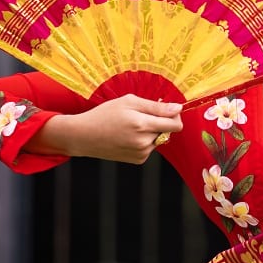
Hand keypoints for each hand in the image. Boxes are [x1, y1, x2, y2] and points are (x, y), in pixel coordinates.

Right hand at [34, 95, 182, 163]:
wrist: (84, 136)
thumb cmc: (104, 115)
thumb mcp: (129, 102)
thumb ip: (156, 106)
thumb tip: (178, 108)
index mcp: (142, 125)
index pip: (175, 124)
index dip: (175, 115)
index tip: (168, 109)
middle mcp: (144, 142)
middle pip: (168, 131)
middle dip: (160, 122)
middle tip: (141, 115)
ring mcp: (141, 153)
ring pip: (159, 139)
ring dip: (152, 132)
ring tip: (131, 126)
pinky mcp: (138, 160)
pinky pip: (150, 147)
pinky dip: (144, 141)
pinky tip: (129, 136)